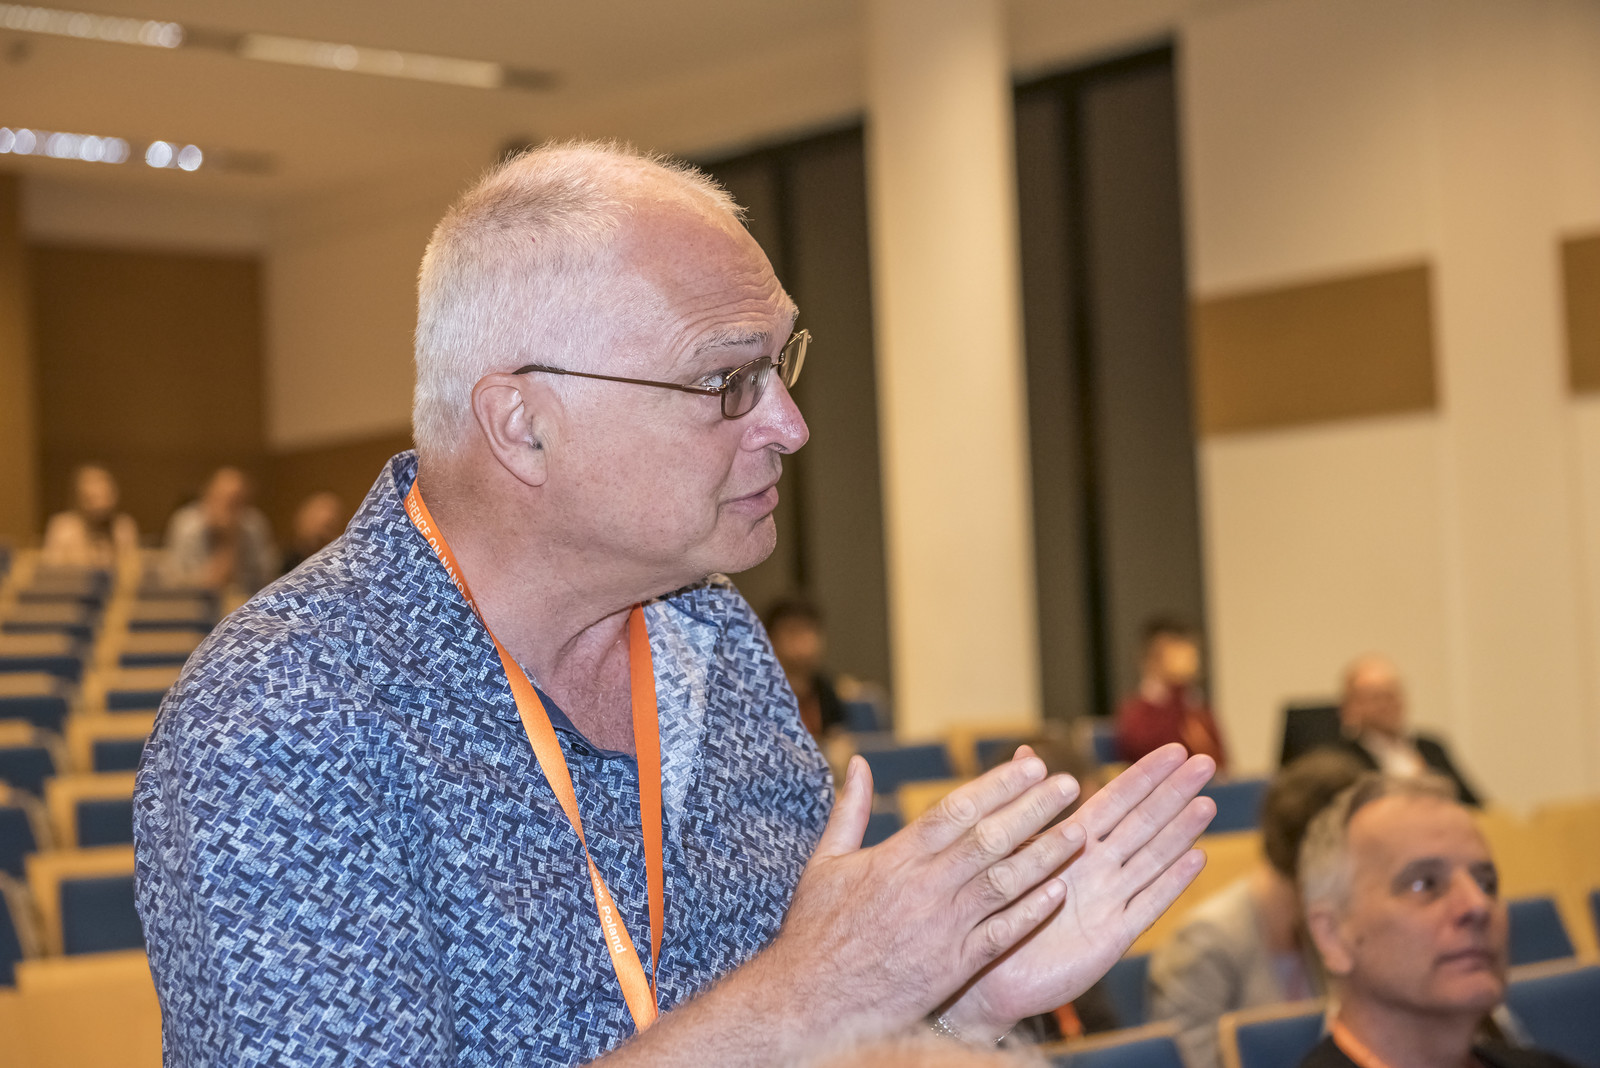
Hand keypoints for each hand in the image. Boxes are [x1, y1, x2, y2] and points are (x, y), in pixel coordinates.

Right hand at [753, 749, 1088, 1047]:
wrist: (812, 1002)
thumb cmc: (816, 930)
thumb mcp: (824, 861)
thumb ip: (848, 809)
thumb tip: (857, 762)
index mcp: (895, 858)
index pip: (957, 809)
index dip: (998, 785)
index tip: (1031, 766)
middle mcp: (924, 888)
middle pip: (990, 839)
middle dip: (1034, 809)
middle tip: (1068, 785)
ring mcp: (943, 928)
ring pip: (1004, 882)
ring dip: (1045, 855)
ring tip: (1079, 831)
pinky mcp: (953, 966)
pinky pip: (1002, 934)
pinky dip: (1031, 911)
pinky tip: (1060, 891)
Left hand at [940, 743, 1215, 1039]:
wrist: (986, 972)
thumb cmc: (992, 908)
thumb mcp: (1006, 848)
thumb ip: (1024, 803)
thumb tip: (1024, 751)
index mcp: (1070, 842)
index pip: (1116, 799)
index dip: (1145, 775)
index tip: (1174, 749)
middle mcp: (1096, 867)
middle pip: (1143, 822)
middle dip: (1174, 793)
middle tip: (1206, 763)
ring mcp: (1108, 900)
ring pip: (1152, 858)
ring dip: (1180, 831)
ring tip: (1207, 804)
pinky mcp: (1112, 936)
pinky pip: (1147, 904)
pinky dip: (1171, 881)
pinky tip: (1195, 858)